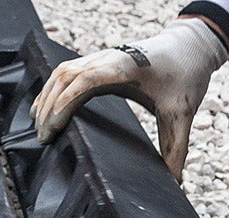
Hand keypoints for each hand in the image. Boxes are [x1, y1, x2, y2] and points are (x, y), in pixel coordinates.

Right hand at [30, 17, 227, 180]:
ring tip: (38, 124)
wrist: (189, 46)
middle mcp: (106, 58)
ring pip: (63, 72)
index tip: (54, 126)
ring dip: (48, 95)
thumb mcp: (182, 113)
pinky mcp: (99, 61)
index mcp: (124, 67)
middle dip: (50, 105)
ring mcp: (100, 57)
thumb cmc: (185, 74)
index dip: (65, 102)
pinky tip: (48, 104)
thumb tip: (174, 181)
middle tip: (42, 137)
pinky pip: (68, 71)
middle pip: (65, 76)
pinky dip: (54, 87)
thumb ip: (176, 148)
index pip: (84, 81)